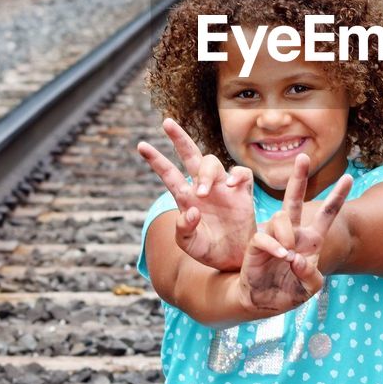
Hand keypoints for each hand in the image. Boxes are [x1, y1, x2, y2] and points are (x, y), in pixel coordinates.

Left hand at [136, 118, 254, 270]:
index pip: (169, 174)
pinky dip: (238, 174)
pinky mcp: (242, 192)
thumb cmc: (210, 250)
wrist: (235, 260)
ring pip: (212, 162)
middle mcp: (203, 187)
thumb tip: (191, 210)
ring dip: (206, 173)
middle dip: (178, 138)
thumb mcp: (190, 245)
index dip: (155, 160)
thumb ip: (184, 230)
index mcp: (186, 198)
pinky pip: (241, 173)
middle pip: (190, 155)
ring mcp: (223, 187)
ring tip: (203, 192)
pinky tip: (232, 184)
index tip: (140, 145)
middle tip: (166, 123)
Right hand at [239, 153, 352, 311]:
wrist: (264, 301)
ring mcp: (274, 237)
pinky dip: (274, 247)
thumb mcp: (309, 288)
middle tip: (303, 156)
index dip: (337, 197)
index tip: (348, 178)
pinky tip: (281, 257)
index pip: (326, 214)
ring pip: (281, 217)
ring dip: (287, 236)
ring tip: (288, 256)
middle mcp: (292, 233)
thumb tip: (296, 258)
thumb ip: (311, 276)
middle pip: (294, 199)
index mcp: (310, 240)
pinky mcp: (256, 245)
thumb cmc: (289, 291)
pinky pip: (264, 237)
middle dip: (299, 177)